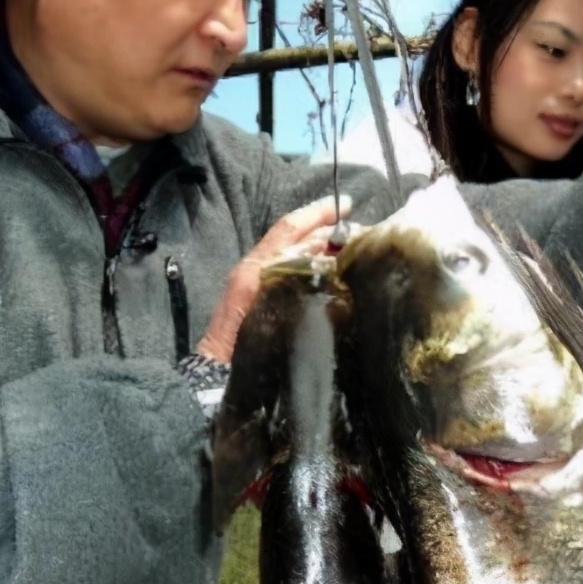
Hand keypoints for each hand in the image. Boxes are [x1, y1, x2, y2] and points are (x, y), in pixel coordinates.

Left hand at [196, 195, 351, 361]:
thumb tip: (327, 255)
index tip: (347, 203)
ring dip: (325, 248)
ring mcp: (260, 284)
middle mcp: (257, 270)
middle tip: (364, 233)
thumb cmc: (240, 350)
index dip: (317, 213)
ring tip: (358, 250)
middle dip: (328, 231)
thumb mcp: (264, 308)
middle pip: (296, 239)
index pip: (289, 229)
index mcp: (256, 269)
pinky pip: (295, 273)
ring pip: (297, 255)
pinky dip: (317, 267)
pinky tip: (339, 275)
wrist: (217, 380)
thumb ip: (291, 280)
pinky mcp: (265, 301)